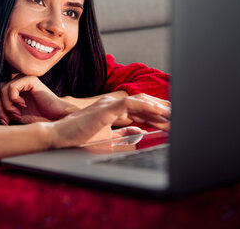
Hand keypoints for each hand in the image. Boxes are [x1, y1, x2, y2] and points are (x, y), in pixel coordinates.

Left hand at [0, 76, 73, 124]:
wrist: (55, 118)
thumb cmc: (38, 117)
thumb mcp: (13, 114)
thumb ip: (0, 107)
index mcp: (12, 90)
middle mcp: (16, 83)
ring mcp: (23, 80)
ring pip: (1, 89)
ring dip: (5, 106)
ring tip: (16, 115)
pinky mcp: (29, 80)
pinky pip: (11, 86)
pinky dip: (13, 99)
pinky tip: (22, 105)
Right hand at [48, 94, 170, 148]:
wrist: (59, 137)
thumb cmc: (78, 137)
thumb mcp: (106, 138)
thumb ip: (121, 134)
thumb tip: (137, 132)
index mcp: (112, 110)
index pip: (139, 108)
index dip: (156, 114)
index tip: (171, 121)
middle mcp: (112, 103)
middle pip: (144, 103)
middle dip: (163, 109)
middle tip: (179, 116)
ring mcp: (109, 104)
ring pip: (141, 102)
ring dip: (159, 108)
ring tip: (175, 115)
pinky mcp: (106, 108)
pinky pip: (132, 104)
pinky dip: (148, 107)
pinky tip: (160, 113)